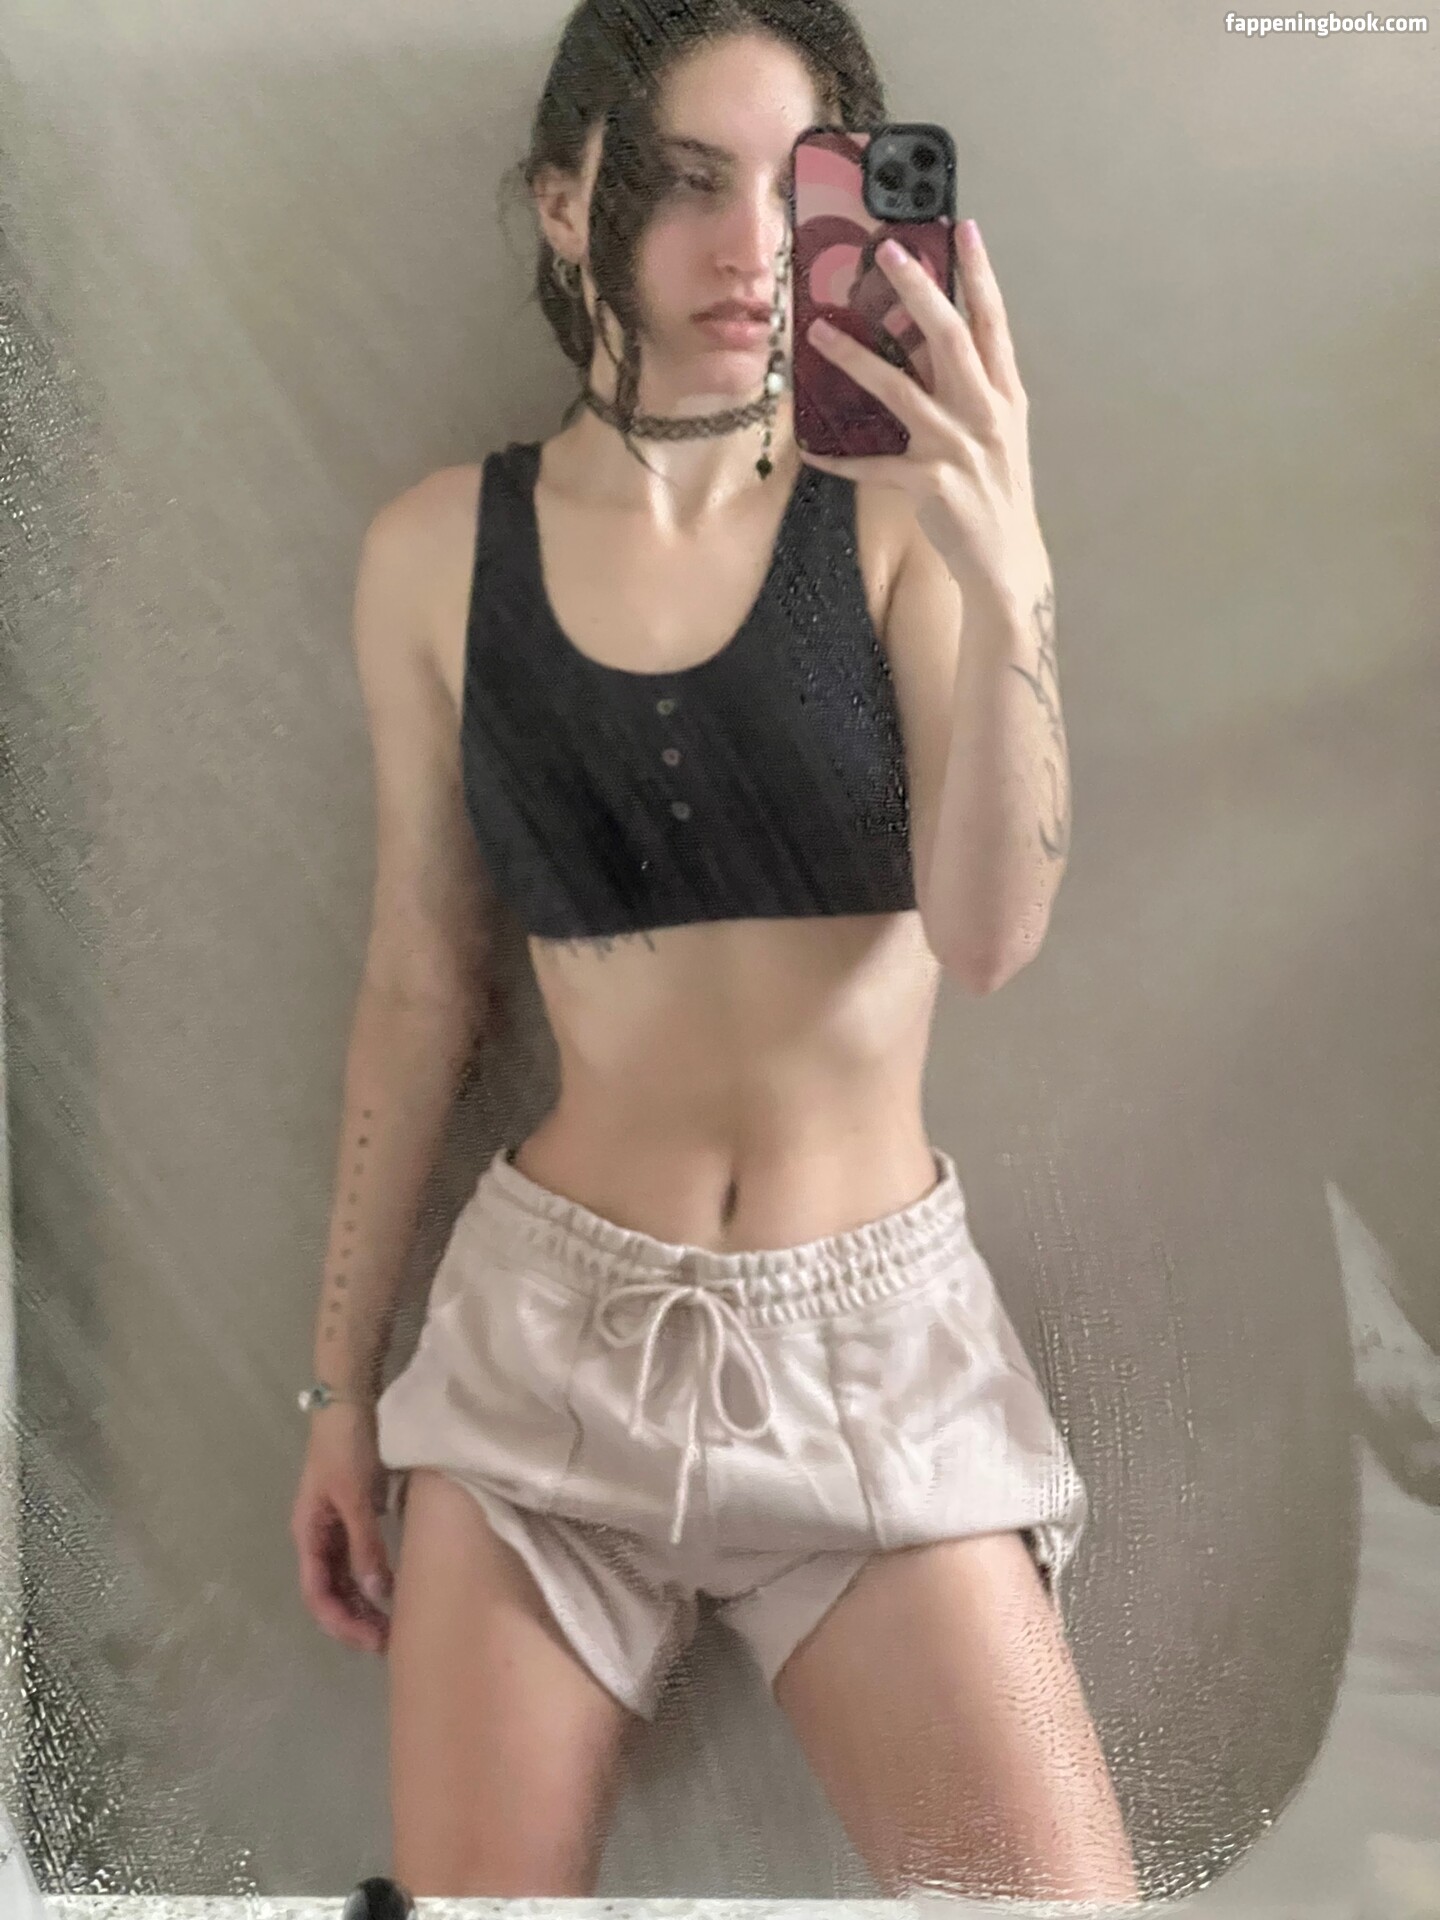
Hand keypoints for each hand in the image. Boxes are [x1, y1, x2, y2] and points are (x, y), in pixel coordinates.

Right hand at [291, 1403, 394, 1654]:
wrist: (349, 1401)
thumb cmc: (348, 1447)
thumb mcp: (357, 1497)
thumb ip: (365, 1545)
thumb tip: (376, 1594)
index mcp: (308, 1533)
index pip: (318, 1594)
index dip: (342, 1622)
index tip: (372, 1641)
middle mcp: (317, 1535)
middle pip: (330, 1591)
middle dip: (354, 1620)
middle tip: (389, 1642)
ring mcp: (334, 1525)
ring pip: (344, 1577)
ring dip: (363, 1602)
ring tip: (393, 1624)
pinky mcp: (354, 1513)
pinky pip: (358, 1557)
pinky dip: (371, 1577)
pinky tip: (393, 1589)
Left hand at [799, 220, 1047, 613]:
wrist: (1005, 562)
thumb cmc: (995, 493)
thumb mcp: (996, 434)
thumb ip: (968, 390)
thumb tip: (925, 346)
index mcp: (1005, 396)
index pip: (994, 323)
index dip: (980, 275)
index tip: (964, 229)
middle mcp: (985, 414)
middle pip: (951, 338)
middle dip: (919, 292)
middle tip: (889, 252)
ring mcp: (958, 448)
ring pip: (900, 391)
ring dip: (856, 359)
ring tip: (819, 333)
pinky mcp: (930, 484)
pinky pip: (873, 466)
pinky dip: (840, 459)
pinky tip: (810, 448)